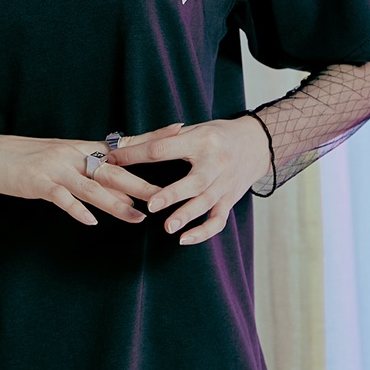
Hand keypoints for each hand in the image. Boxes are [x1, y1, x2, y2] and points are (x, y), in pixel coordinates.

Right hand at [0, 126, 180, 226]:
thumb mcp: (60, 156)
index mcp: (81, 148)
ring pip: (93, 188)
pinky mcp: (39, 183)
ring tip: (138, 218)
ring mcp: (56, 168)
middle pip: (114, 171)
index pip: (123, 144)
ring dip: (116, 204)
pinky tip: (90, 222)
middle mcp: (73, 155)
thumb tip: (116, 181)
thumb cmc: (26, 157)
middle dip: (141, 184)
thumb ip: (87, 167)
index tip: (178, 132)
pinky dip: (77, 211)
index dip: (150, 139)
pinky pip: (62, 198)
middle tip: (168, 195)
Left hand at [105, 118, 270, 244]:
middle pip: (194, 181)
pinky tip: (184, 240)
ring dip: (187, 216)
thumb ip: (163, 138)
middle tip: (151, 205)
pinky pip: (218, 220)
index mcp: (201, 140)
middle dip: (172, 194)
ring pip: (207, 202)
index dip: (136, 154)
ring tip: (168, 228)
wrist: (257, 143)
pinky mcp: (231, 199)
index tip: (113, 160)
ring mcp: (225, 183)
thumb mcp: (194, 129)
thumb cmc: (217, 135)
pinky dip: (203, 232)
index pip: (163, 148)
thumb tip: (124, 145)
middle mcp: (216, 162)